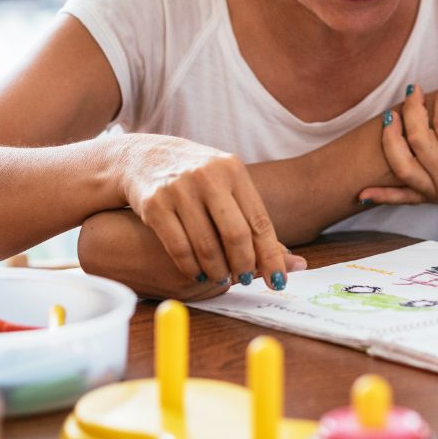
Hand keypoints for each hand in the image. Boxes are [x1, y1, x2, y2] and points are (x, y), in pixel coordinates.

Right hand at [115, 133, 303, 289]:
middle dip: (244, 265)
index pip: (259, 221)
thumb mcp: (227, 184)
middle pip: (236, 235)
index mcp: (233, 170)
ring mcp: (180, 189)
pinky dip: (192, 267)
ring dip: (217, 271)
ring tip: (221, 278)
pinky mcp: (155, 204)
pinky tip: (197, 273)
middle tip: (244, 279)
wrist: (145, 157)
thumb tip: (292, 263)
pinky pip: (179, 248)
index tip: (278, 281)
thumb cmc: (198, 178)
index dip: (271, 256)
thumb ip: (253, 219)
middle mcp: (208, 176)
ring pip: (207, 245)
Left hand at [358, 78, 437, 215]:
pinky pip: (402, 198)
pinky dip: (381, 196)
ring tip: (390, 115)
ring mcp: (436, 191)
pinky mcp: (430, 198)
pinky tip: (361, 193)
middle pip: (419, 138)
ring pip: (402, 165)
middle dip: (413, 108)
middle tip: (414, 88)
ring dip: (390, 139)